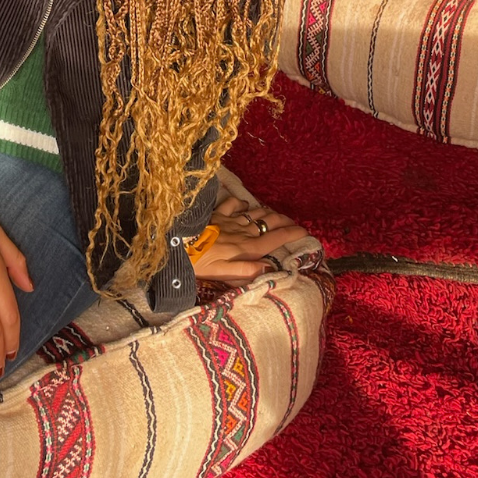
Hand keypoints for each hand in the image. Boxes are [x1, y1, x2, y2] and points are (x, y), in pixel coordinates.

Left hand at [191, 193, 306, 283]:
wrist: (172, 242)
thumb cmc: (197, 263)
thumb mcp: (223, 274)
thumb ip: (247, 272)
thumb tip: (271, 267)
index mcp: (245, 248)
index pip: (275, 240)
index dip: (292, 234)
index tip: (305, 232)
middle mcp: (241, 232)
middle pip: (269, 223)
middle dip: (284, 222)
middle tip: (294, 223)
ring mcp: (228, 220)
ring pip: (255, 213)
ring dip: (268, 213)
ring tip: (276, 215)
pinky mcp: (214, 213)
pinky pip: (233, 204)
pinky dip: (243, 204)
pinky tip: (245, 205)